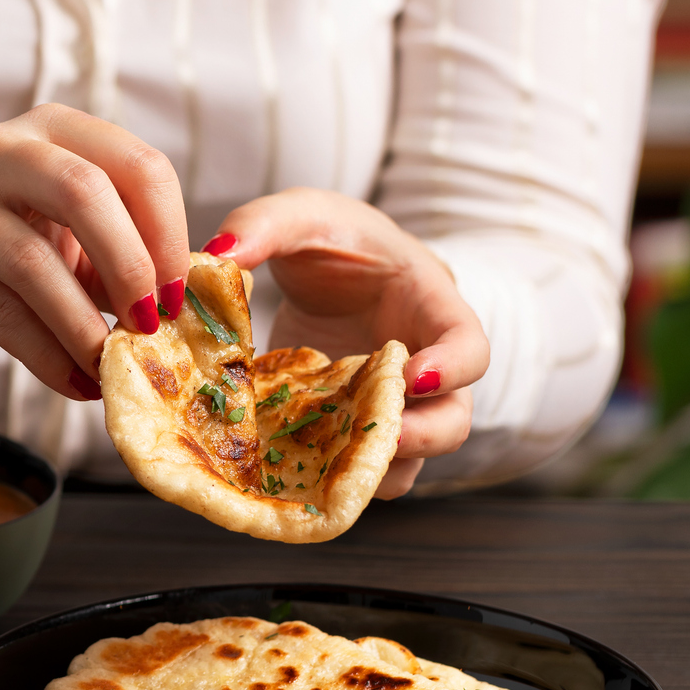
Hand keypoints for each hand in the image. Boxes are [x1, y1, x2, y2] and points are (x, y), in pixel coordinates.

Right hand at [0, 104, 189, 399]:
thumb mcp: (55, 227)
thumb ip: (113, 248)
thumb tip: (180, 303)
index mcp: (49, 131)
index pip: (134, 163)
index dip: (170, 231)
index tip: (183, 293)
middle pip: (86, 190)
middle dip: (134, 265)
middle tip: (153, 323)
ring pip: (35, 261)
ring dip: (85, 324)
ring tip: (111, 365)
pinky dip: (46, 355)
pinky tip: (72, 382)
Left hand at [205, 189, 486, 497]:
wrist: (327, 264)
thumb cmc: (334, 237)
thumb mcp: (301, 215)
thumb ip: (265, 224)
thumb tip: (218, 256)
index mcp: (430, 307)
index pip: (471, 347)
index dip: (453, 369)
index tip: (413, 378)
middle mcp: (423, 366)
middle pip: (452, 421)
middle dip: (420, 439)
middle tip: (375, 443)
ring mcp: (389, 403)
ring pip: (406, 459)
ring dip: (371, 471)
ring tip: (320, 466)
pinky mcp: (351, 427)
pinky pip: (353, 466)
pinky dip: (326, 474)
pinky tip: (281, 466)